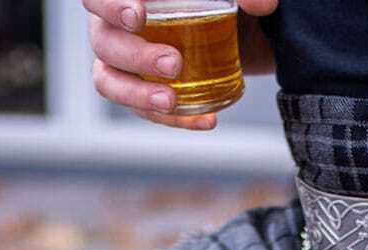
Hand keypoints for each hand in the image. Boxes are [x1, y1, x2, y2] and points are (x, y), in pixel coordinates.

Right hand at [84, 0, 277, 131]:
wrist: (238, 29)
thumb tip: (263, 4)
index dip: (111, 7)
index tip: (139, 16)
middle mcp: (116, 26)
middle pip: (104, 43)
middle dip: (135, 56)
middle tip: (174, 63)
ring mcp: (126, 62)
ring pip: (110, 82)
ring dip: (138, 96)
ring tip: (171, 100)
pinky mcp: (144, 92)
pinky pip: (146, 112)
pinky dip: (175, 120)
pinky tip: (206, 120)